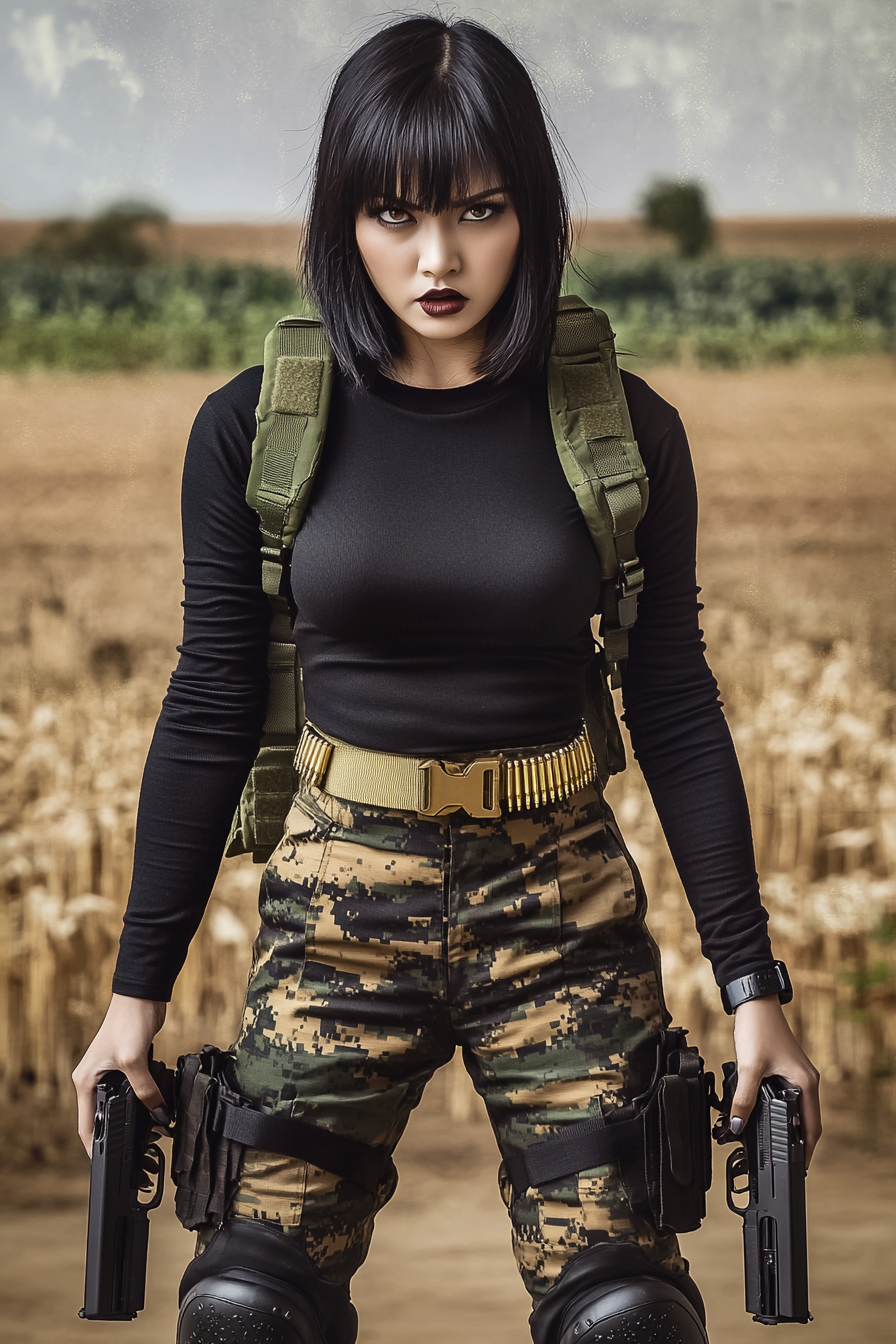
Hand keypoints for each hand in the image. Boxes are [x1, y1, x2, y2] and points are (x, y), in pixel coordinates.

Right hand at [72, 994, 168, 1154]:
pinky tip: (159, 1112)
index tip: (108, 1165)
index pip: (86, 1125)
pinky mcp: (130, 1067)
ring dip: (137, 1121)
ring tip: (154, 1136)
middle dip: (121, 1137)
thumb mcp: (133, 1060)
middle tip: (140, 1154)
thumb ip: (145, 1091)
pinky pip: (136, 1093)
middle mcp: (95, 1080)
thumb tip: (160, 1116)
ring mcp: (113, 1074)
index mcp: (86, 1081)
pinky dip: (146, 1104)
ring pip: (122, 1107)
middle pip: (104, 1118)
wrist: (143, 996)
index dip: (95, 1148)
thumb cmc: (127, 1021)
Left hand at [730, 995, 821, 1166]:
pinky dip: (783, 1110)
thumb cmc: (758, 1029)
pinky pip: (790, 1097)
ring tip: (778, 1143)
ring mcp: (799, 1074)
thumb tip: (737, 1126)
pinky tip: (769, 1115)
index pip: (812, 1127)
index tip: (801, 1168)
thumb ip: (743, 1100)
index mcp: (806, 1083)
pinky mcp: (788, 1068)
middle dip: (799, 1142)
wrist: (755, 1004)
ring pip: (799, 1108)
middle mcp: (807, 1080)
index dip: (808, 1150)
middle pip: (808, 1121)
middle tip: (788, 1161)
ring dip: (790, 1125)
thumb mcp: (749, 1068)